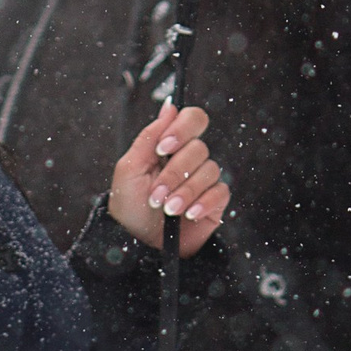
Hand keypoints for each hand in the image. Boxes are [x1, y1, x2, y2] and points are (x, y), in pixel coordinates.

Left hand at [109, 104, 228, 256]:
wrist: (137, 244)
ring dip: (185, 192)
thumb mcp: (130, 170)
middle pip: (199, 148)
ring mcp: (203, 180)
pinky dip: (203, 203)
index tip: (163, 148)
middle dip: (175, 173)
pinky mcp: (214, 202)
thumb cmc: (129, 206)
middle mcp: (189, 160)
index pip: (192, 119)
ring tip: (167, 210)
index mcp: (170, 146)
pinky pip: (220, 192)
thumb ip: (148, 137)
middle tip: (156, 194)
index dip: (182, 129)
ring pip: (209, 171)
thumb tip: (169, 106)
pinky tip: (187, 215)